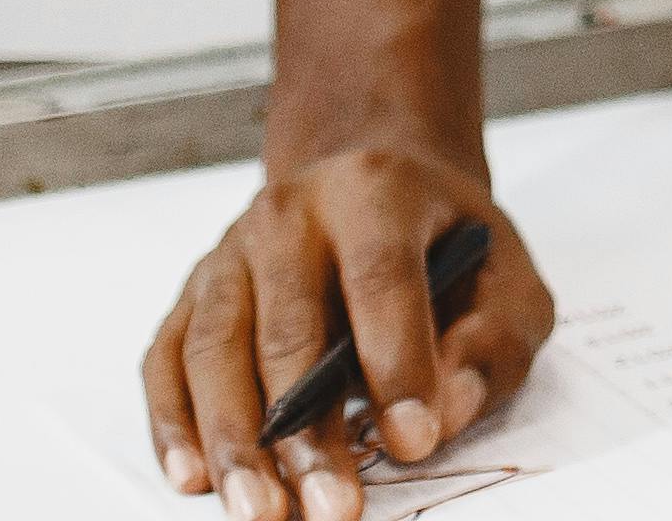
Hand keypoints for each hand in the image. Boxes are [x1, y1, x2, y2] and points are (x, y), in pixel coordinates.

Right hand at [139, 0, 554, 519]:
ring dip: (233, 440)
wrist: (374, 184)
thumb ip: (494, 340)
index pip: (382, 278)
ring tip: (259, 510)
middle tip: (330, 508)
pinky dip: (174, 424)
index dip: (397, 363)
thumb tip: (446, 413)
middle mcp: (289, 213)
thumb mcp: (505, 274)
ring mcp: (229, 254)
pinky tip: (194, 478)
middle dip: (306, 430)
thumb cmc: (442, 243)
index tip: (414, 442)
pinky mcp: (191, 295)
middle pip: (287, 325)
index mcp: (375, 192)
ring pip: (214, 348)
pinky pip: (166, 363)